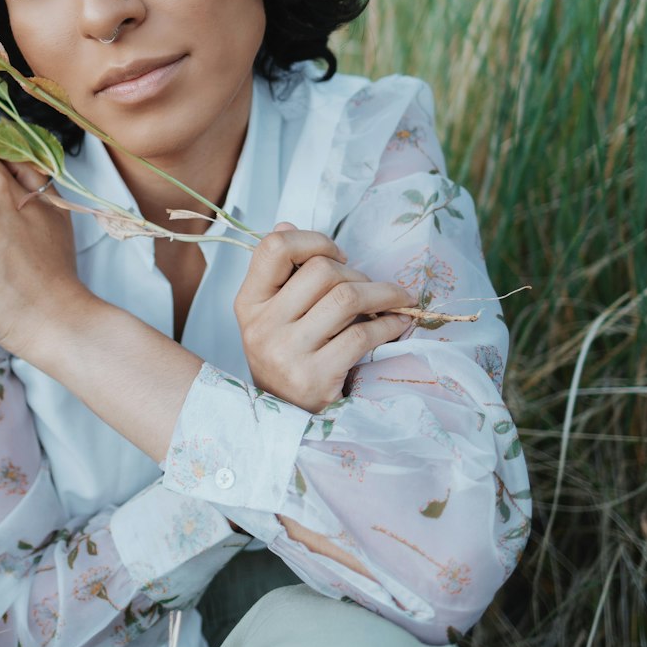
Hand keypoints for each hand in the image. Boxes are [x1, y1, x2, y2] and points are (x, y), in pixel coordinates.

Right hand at [233, 221, 411, 412]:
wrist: (287, 421)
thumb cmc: (288, 358)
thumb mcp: (274, 315)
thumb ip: (282, 273)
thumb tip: (288, 225)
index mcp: (249, 303)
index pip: (274, 248)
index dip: (314, 241)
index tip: (337, 256)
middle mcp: (262, 327)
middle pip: (322, 270)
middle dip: (358, 272)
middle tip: (370, 288)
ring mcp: (286, 354)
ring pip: (347, 297)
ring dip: (383, 293)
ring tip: (396, 300)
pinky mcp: (315, 378)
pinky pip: (363, 334)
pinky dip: (390, 324)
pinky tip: (398, 325)